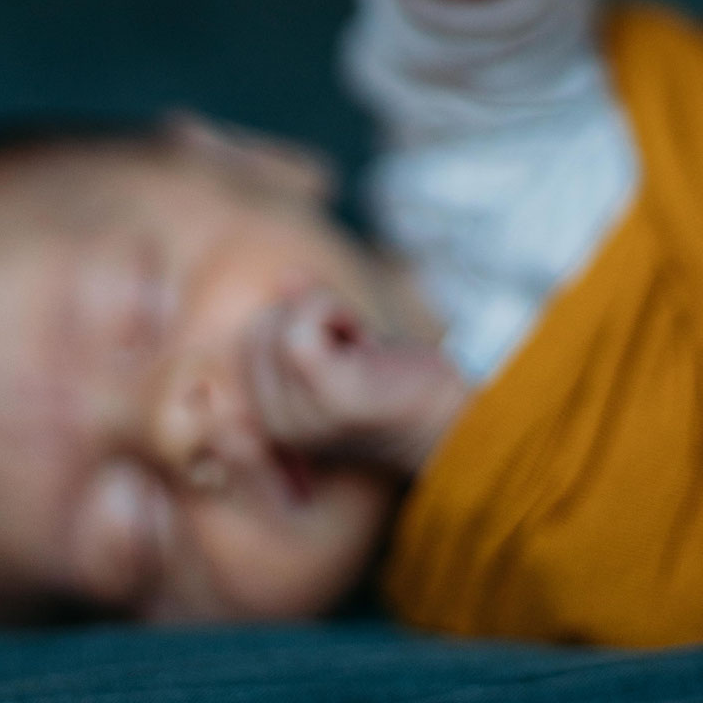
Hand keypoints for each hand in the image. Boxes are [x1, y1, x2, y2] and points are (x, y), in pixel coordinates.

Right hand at [246, 287, 465, 474]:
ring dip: (329, 316)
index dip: (296, 322)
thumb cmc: (399, 380)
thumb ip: (305, 313)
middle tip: (356, 347)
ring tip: (363, 348)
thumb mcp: (340, 344)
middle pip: (260, 328)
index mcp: (271, 420)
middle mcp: (276, 426)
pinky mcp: (329, 396)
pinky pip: (300, 327)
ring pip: (281, 323)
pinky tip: (365, 340)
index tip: (340, 347)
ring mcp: (299, 417)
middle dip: (310, 317)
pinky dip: (333, 313)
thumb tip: (287, 276)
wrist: (450, 414)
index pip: (252, 338)